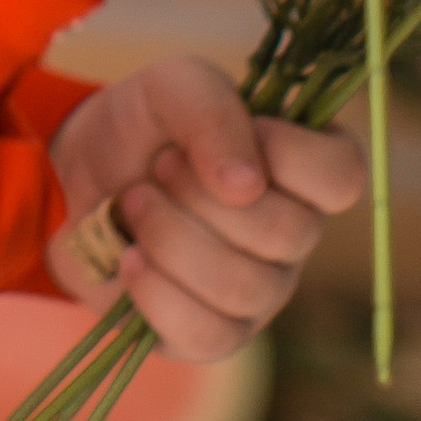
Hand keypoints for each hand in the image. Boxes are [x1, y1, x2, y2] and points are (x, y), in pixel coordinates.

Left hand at [47, 56, 362, 358]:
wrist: (78, 179)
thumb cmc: (145, 127)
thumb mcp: (171, 86)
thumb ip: (212, 109)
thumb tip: (246, 185)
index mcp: (303, 168)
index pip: (341, 176)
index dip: (288, 154)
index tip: (238, 130)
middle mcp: (295, 235)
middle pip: (286, 233)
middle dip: (202, 193)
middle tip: (160, 166)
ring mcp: (260, 292)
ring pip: (242, 287)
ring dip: (169, 235)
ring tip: (133, 203)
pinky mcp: (214, 335)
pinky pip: (206, 333)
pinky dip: (154, 290)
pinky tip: (128, 257)